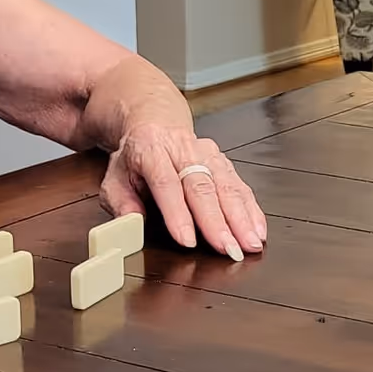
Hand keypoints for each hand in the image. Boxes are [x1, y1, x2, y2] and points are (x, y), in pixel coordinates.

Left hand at [100, 123, 266, 260]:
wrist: (154, 123)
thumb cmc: (134, 157)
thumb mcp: (114, 178)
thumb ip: (121, 203)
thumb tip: (132, 225)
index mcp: (151, 150)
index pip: (166, 184)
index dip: (177, 214)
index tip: (188, 241)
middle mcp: (183, 149)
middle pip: (203, 186)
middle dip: (218, 222)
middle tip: (228, 249)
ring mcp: (207, 154)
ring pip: (226, 186)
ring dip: (241, 218)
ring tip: (250, 244)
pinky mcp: (223, 161)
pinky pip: (240, 185)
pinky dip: (252, 210)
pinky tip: (258, 230)